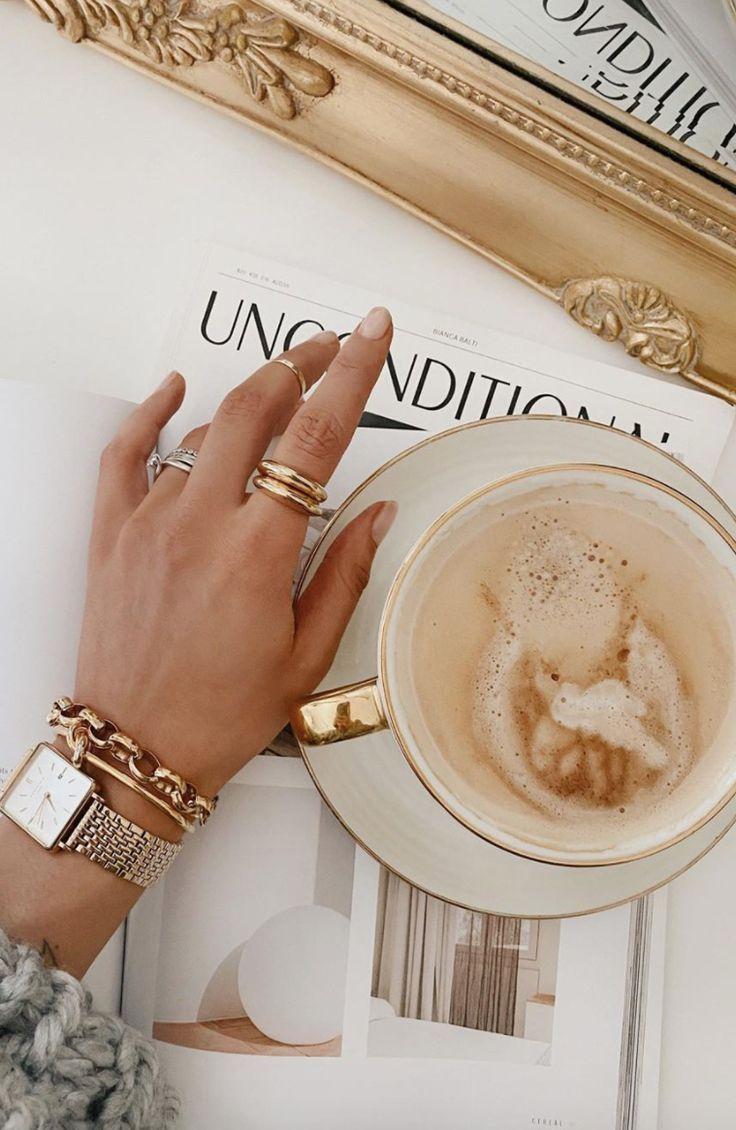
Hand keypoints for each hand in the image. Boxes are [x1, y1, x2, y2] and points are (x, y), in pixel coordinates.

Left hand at [74, 307, 395, 800]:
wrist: (136, 751)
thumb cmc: (222, 714)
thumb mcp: (306, 656)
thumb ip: (344, 573)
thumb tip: (378, 512)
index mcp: (259, 553)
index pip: (315, 437)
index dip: (351, 374)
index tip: (374, 332)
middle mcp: (202, 523)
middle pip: (255, 407)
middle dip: (300, 361)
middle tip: (330, 344)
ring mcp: (149, 523)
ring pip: (200, 430)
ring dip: (245, 400)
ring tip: (278, 392)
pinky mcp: (111, 534)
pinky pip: (124, 453)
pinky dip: (150, 412)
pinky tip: (173, 389)